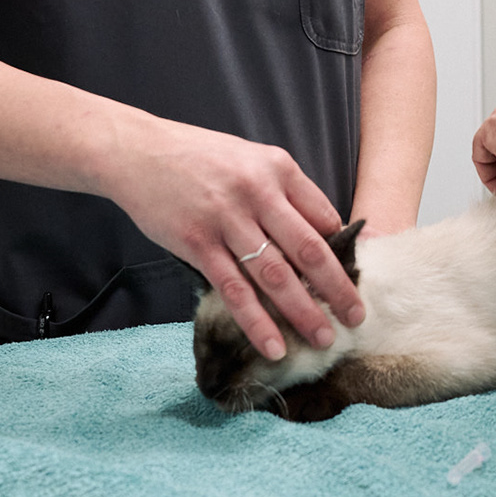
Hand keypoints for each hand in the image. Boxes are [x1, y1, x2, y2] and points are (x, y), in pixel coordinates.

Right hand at [104, 118, 365, 360]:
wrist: (138, 151)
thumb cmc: (200, 157)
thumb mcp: (251, 159)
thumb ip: (283, 193)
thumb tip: (319, 234)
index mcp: (279, 168)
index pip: (325, 217)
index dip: (342, 253)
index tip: (354, 281)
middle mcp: (258, 192)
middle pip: (309, 250)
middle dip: (338, 288)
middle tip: (357, 317)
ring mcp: (227, 219)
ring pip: (275, 276)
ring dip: (303, 312)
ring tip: (323, 339)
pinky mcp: (197, 244)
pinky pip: (234, 291)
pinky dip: (256, 322)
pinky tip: (273, 345)